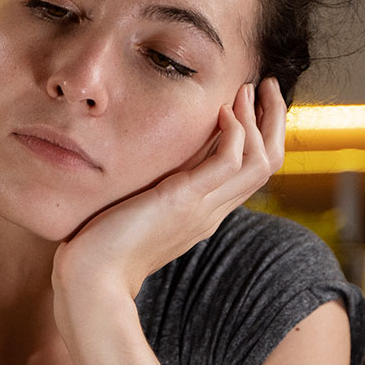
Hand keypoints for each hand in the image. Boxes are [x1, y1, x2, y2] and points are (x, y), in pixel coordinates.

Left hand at [52, 78, 285, 318]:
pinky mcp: (184, 200)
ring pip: (259, 161)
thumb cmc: (103, 249)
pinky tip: (223, 110)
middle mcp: (211, 212)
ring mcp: (202, 208)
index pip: (250, 173)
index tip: (250, 104)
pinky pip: (229, 161)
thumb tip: (150, 169)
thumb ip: (154, 194)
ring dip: (259, 119)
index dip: (259, 135)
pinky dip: (234, 132)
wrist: (92, 279)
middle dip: (273, 121)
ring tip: (248, 89)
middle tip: (267, 86)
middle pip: (267, 165)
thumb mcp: (138, 213)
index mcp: (204, 215)